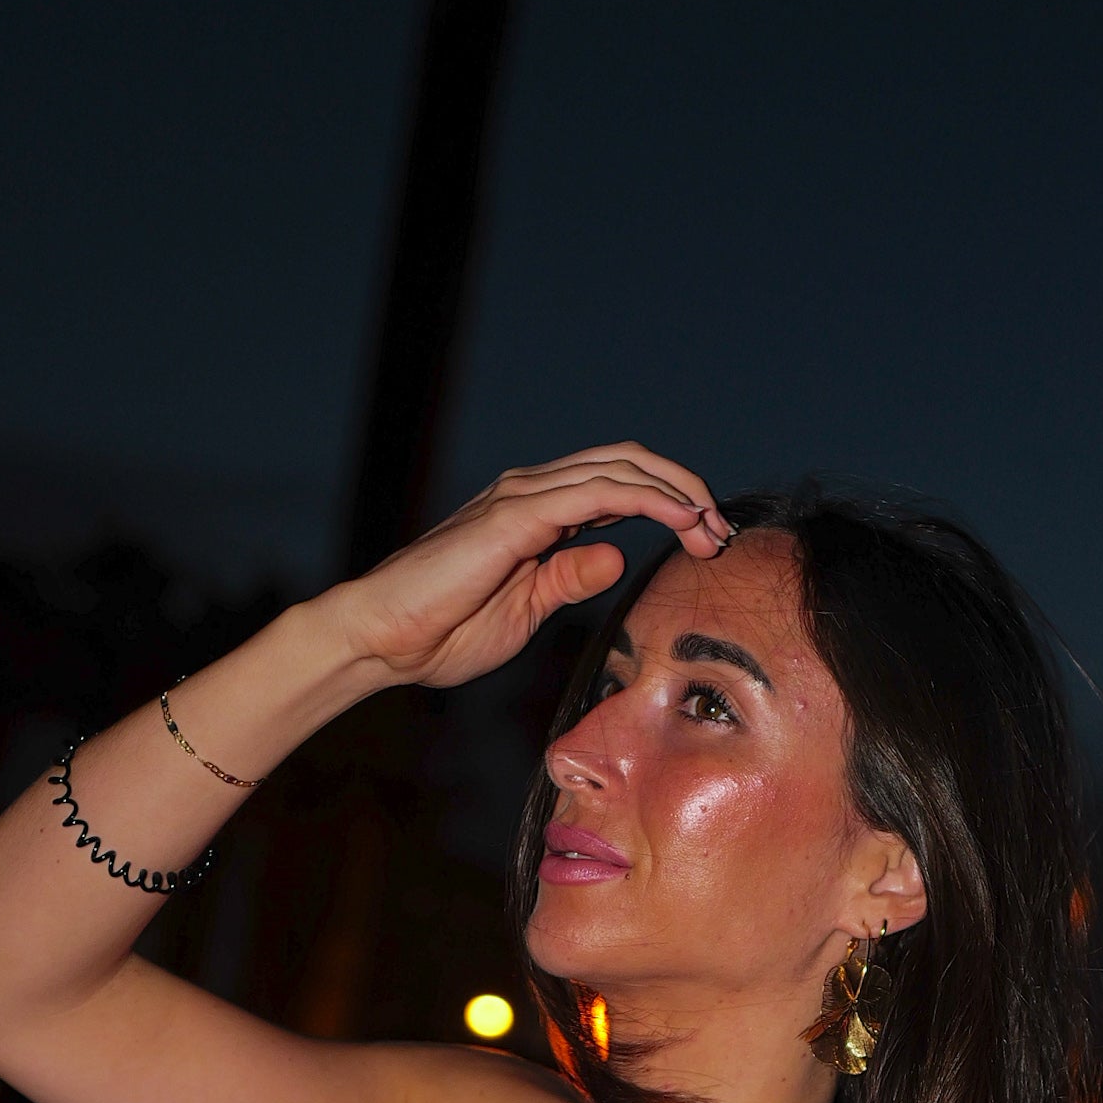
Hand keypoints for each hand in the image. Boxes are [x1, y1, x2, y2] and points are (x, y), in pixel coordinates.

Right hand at [322, 442, 733, 691]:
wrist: (382, 639)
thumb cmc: (442, 630)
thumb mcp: (526, 610)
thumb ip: (568, 578)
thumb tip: (617, 558)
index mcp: (534, 513)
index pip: (615, 484)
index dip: (667, 501)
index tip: (704, 539)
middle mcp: (531, 492)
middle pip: (626, 462)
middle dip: (683, 490)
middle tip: (721, 530)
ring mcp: (522, 497)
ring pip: (618, 467)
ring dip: (676, 492)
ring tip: (711, 526)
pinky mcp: (514, 516)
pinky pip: (595, 493)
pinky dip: (645, 499)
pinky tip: (677, 519)